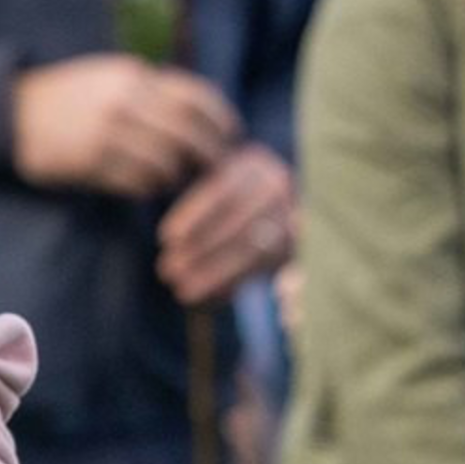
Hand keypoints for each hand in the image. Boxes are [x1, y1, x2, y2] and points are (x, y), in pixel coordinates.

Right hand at [12, 55, 237, 199]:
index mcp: (133, 75)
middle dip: (208, 155)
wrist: (9, 113)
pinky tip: (145, 185)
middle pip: (189, 134)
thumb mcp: (109, 78)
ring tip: (172, 179)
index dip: (222, 120)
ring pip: (167, 161)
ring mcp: (107, 131)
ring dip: (176, 175)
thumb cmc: (68, 98)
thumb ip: (151, 91)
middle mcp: (125, 100)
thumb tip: (202, 115)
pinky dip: (149, 187)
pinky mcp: (90, 160)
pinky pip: (138, 181)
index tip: (230, 136)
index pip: (197, 97)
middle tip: (212, 169)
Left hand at [158, 142, 295, 306]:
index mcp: (252, 165)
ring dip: (215, 273)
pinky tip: (210, 298)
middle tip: (167, 271)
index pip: (221, 191)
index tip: (165, 237)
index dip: (193, 215)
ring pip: (254, 250)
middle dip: (200, 250)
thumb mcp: (211, 178)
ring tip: (182, 290)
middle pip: (238, 222)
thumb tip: (168, 238)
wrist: (270, 200)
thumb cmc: (225, 193)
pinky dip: (235, 283)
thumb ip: (197, 199)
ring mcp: (294, 216)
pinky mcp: (299, 245)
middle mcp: (279, 187)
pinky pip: (265, 268)